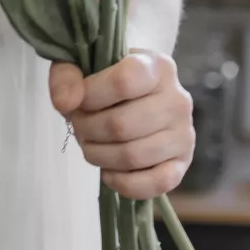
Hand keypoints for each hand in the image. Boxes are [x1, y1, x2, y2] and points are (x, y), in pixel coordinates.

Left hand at [51, 53, 193, 199]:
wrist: (135, 97)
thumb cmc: (106, 80)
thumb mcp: (82, 66)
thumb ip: (66, 76)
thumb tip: (65, 103)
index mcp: (156, 67)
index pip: (124, 82)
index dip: (90, 95)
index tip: (76, 100)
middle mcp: (178, 100)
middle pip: (122, 125)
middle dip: (87, 129)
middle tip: (79, 126)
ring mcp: (184, 134)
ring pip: (133, 156)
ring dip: (99, 155)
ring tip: (90, 144)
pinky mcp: (183, 163)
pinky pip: (157, 183)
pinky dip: (125, 183)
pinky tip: (109, 172)